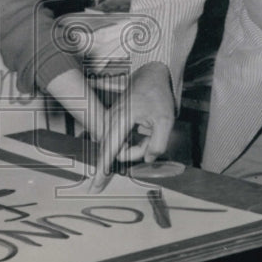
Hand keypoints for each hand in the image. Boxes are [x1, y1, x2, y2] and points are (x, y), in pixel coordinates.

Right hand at [90, 62, 175, 191]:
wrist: (151, 75)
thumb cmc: (158, 95)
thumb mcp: (167, 120)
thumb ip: (158, 144)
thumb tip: (148, 160)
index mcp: (122, 119)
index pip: (110, 150)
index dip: (102, 170)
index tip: (94, 187)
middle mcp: (111, 120)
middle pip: (117, 151)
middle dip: (136, 151)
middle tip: (151, 133)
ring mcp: (110, 119)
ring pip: (119, 146)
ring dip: (136, 145)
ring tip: (150, 128)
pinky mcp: (112, 121)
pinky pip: (119, 140)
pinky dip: (132, 142)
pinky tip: (144, 127)